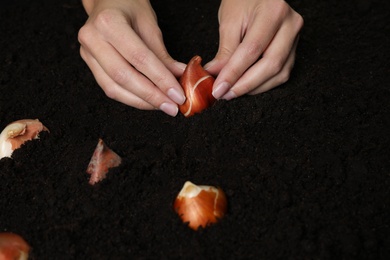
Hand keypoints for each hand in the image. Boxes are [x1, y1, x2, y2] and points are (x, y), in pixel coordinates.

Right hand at [78, 0, 186, 115]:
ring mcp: (87, 53)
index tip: (178, 95)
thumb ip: (163, 55)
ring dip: (141, 101)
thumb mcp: (150, 25)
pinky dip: (131, 98)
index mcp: (109, 23)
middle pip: (124, 77)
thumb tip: (181, 78)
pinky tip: (148, 101)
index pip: (139, 58)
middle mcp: (92, 38)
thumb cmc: (130, 6)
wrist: (108, 0)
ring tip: (162, 106)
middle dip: (151, 96)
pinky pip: (110, 88)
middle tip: (172, 108)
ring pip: (114, 87)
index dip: (161, 80)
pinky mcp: (89, 64)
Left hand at [205, 0, 303, 99]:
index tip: (218, 88)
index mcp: (273, 12)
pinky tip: (246, 86)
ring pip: (279, 74)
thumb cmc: (242, 2)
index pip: (252, 50)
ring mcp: (296, 38)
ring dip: (254, 88)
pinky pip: (281, 74)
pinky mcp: (294, 50)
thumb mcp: (229, 21)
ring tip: (232, 92)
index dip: (234, 73)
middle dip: (245, 85)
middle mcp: (291, 25)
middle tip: (224, 94)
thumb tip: (216, 76)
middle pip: (271, 64)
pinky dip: (263, 84)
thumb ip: (225, 51)